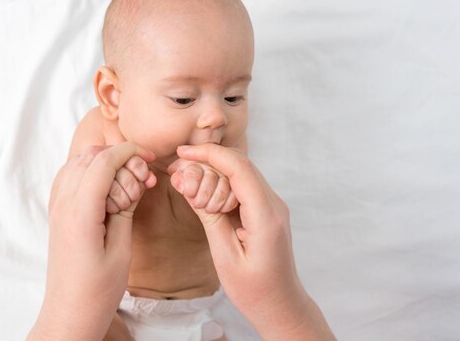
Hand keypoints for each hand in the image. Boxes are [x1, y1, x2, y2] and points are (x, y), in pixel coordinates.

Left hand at [28, 143, 155, 340]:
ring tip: (128, 181)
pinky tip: (108, 187)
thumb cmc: (98, 290)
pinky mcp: (57, 213)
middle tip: (143, 175)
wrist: (69, 312)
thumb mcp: (121, 250)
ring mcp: (56, 207)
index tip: (150, 156)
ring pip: (78, 162)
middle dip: (119, 156)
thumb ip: (127, 208)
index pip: (103, 161)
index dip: (129, 151)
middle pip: (90, 156)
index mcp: (80, 212)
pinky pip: (69, 177)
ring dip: (104, 162)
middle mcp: (63, 204)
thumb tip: (136, 179)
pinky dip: (90, 172)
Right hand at [168, 144, 335, 340]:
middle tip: (178, 168)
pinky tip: (203, 192)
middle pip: (240, 165)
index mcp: (266, 216)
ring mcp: (273, 206)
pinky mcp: (267, 210)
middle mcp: (274, 204)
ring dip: (213, 171)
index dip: (210, 154)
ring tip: (186, 180)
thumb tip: (189, 185)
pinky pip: (243, 186)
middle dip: (208, 160)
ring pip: (241, 172)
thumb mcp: (225, 255)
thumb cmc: (254, 290)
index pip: (239, 168)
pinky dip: (222, 183)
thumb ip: (209, 217)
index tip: (183, 152)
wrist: (281, 305)